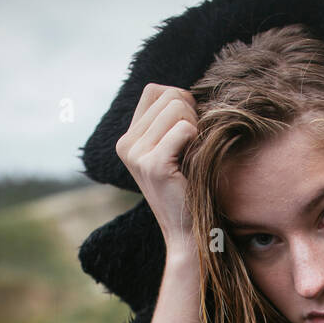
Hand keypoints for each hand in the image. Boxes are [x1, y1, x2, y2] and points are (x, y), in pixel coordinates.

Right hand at [115, 82, 197, 255]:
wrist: (188, 232)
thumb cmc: (189, 189)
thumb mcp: (175, 151)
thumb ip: (171, 122)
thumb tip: (186, 93)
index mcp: (128, 139)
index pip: (155, 90)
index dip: (180, 100)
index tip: (190, 127)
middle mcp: (126, 144)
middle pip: (169, 95)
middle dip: (192, 113)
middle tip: (195, 144)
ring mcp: (136, 155)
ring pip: (177, 107)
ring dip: (196, 126)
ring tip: (193, 153)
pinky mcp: (152, 165)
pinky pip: (184, 129)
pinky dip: (197, 139)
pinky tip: (193, 160)